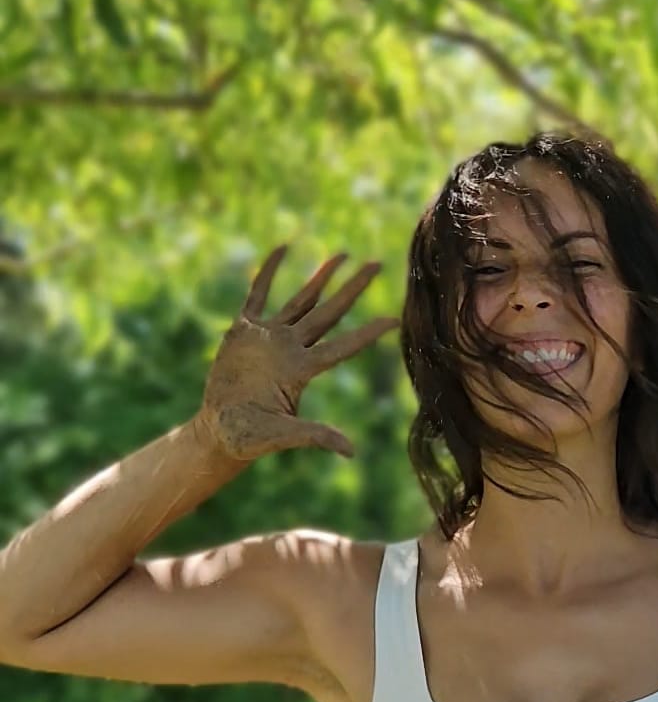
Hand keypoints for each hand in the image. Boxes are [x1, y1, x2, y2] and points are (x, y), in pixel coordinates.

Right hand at [195, 245, 399, 462]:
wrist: (220, 430)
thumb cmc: (250, 438)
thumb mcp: (283, 436)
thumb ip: (314, 435)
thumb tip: (351, 451)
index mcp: (302, 370)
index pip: (343, 347)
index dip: (368, 333)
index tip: (394, 319)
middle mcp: (292, 349)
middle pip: (330, 312)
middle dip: (353, 288)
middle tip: (377, 264)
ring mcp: (269, 337)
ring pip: (302, 299)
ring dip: (321, 277)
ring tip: (343, 255)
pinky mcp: (243, 331)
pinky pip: (258, 294)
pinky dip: (269, 271)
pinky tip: (283, 249)